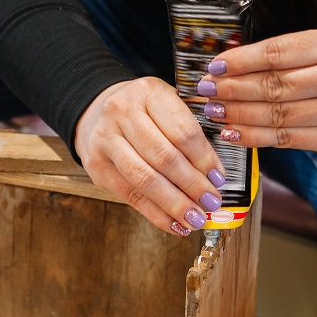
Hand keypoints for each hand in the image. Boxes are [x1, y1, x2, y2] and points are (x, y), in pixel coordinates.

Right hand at [74, 77, 226, 235]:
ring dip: (175, 204)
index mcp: (149, 92)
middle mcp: (122, 112)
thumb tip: (215, 176)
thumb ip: (190, 132)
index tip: (220, 178)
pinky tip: (175, 224)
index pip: (182, 131)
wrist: (98, 112)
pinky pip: (131, 195)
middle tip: (212, 202)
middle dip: (192, 185)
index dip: (204, 159)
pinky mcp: (96, 165)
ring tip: (196, 218)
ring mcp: (106, 139)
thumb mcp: (168, 104)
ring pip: (145, 178)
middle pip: (164, 157)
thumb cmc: (144, 111)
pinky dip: (156, 214)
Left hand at [197, 30, 316, 155]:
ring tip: (214, 112)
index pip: (279, 53)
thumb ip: (285, 55)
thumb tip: (230, 63)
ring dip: (239, 115)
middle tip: (207, 91)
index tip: (216, 65)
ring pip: (279, 115)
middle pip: (276, 86)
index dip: (243, 61)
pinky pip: (288, 139)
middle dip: (234, 89)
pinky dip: (255, 137)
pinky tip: (233, 133)